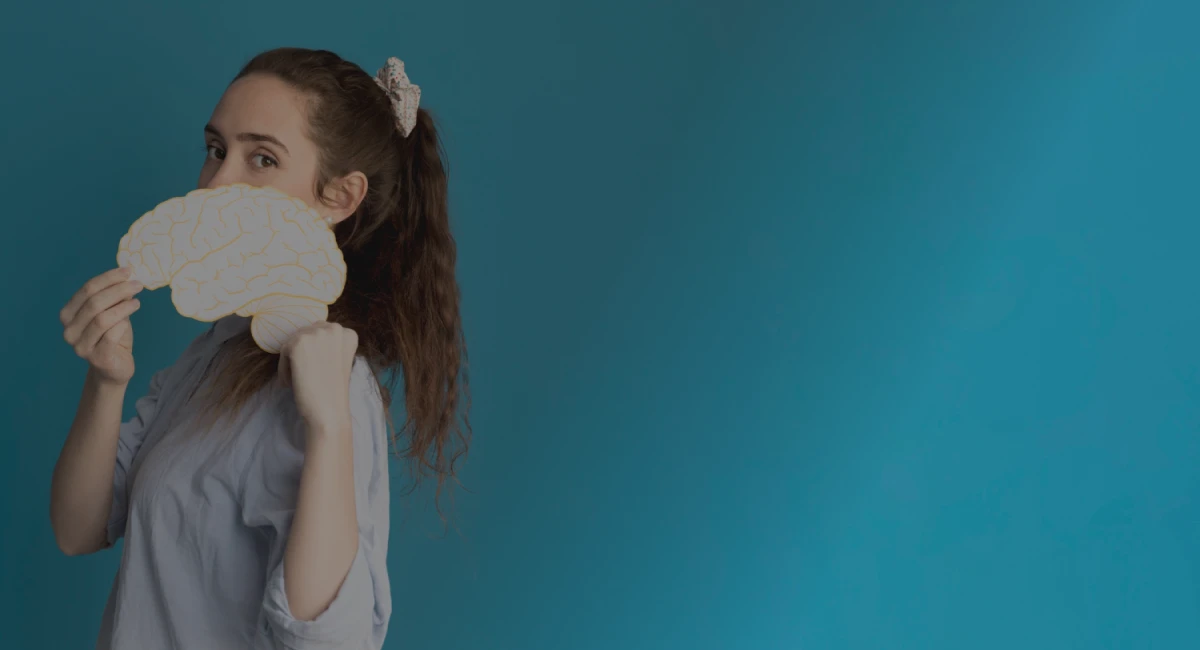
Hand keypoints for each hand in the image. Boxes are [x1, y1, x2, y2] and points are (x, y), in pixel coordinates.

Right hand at [60, 267, 143, 385]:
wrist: (114, 368)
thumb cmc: (112, 337)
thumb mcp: (113, 313)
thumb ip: (114, 298)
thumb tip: (126, 279)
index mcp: (68, 315)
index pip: (86, 290)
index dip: (108, 278)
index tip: (127, 271)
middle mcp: (69, 331)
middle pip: (94, 303)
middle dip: (118, 290)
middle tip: (137, 285)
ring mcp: (81, 346)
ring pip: (102, 318)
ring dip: (123, 306)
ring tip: (137, 301)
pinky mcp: (97, 358)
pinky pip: (111, 335)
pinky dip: (123, 322)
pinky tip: (131, 315)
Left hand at [278, 321, 358, 433]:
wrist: (328, 412)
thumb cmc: (332, 391)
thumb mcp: (338, 360)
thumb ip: (328, 346)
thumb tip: (306, 340)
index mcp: (347, 334)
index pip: (321, 331)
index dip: (314, 351)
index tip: (315, 368)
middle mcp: (334, 329)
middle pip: (305, 333)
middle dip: (302, 354)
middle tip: (305, 375)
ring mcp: (316, 334)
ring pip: (292, 342)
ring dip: (291, 361)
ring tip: (298, 380)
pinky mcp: (298, 343)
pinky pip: (283, 352)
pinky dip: (284, 368)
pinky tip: (292, 383)